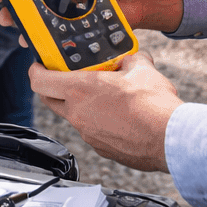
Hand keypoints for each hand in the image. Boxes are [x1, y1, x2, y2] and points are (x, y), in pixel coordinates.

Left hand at [30, 51, 182, 170]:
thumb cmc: (155, 106)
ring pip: (73, 116)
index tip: (38, 64)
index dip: (35, 70)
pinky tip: (117, 116)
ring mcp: (88, 134)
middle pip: (50, 100)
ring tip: (101, 95)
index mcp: (81, 90)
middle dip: (51, 87)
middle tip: (62, 77)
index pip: (40, 81)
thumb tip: (132, 58)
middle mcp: (78, 114)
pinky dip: (97, 122)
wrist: (171, 140)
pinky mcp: (101, 148)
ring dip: (80, 105)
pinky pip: (91, 131)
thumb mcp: (142, 69)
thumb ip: (130, 60)